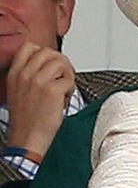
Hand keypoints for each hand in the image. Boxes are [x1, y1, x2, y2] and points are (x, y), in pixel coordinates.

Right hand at [6, 42, 75, 157]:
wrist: (27, 140)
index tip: (51, 64)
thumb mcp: (18, 92)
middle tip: (64, 75)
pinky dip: (71, 88)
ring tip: (65, 88)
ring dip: (67, 74)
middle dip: (60, 62)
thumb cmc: (26, 121)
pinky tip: (65, 98)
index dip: (45, 53)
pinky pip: (69, 79)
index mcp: (15, 73)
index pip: (29, 47)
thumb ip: (28, 76)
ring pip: (60, 62)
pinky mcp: (52, 91)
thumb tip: (48, 67)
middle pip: (48, 52)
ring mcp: (39, 81)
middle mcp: (26, 74)